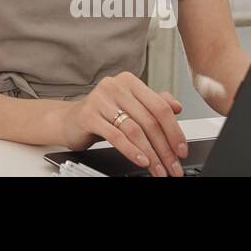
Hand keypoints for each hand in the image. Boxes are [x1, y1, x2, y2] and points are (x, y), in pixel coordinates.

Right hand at [56, 72, 187, 176]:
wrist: (69, 120)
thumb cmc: (103, 114)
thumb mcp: (130, 106)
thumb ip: (153, 103)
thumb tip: (177, 106)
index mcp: (129, 81)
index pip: (159, 106)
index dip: (174, 130)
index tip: (181, 150)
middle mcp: (115, 86)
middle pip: (149, 120)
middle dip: (164, 149)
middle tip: (172, 167)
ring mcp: (100, 99)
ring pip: (134, 130)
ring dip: (151, 154)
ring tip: (158, 169)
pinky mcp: (88, 115)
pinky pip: (116, 135)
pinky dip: (131, 151)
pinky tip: (141, 160)